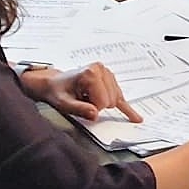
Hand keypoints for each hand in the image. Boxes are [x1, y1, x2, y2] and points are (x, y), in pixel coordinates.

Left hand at [23, 63, 141, 122]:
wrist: (53, 84)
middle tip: (82, 99)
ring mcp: (108, 74)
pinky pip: (122, 97)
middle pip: (111, 100)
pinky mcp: (111, 80)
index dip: (91, 108)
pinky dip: (128, 109)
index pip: (103, 102)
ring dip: (102, 104)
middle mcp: (102, 70)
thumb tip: (95, 115)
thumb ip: (79, 109)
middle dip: (98, 106)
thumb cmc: (57, 91)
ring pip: (116, 100)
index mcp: (91, 73)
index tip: (80, 102)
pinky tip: (136, 118)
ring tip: (87, 97)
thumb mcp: (63, 103)